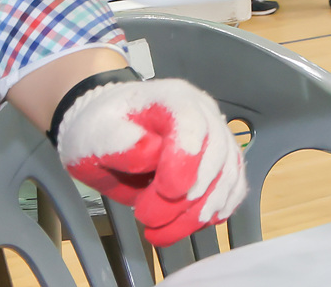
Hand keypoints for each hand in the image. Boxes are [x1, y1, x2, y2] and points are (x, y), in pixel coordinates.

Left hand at [58, 78, 246, 247]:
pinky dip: (220, 209)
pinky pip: (234, 185)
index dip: (185, 159)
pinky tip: (197, 223)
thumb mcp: (95, 132)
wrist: (111, 130)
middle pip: (216, 154)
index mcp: (172, 98)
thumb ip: (119, 141)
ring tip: (163, 232)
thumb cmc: (101, 129)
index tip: (166, 191)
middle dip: (185, 197)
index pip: (192, 122)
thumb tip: (151, 153)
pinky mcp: (220, 161)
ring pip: (228, 175)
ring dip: (199, 212)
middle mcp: (204, 113)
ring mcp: (216, 137)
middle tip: (146, 217)